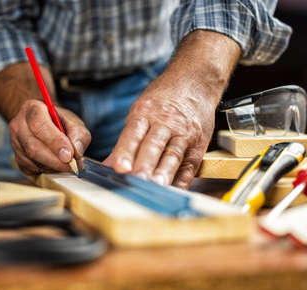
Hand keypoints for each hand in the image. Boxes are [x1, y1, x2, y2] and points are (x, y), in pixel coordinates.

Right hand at [9, 99, 90, 175]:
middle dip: (54, 160)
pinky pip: (29, 168)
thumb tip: (76, 152)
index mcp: (33, 109)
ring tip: (65, 164)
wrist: (45, 124)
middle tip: (71, 165)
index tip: (69, 155)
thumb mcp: (74, 122)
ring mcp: (15, 141)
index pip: (39, 125)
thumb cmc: (60, 122)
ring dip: (51, 166)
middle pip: (32, 146)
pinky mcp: (16, 156)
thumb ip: (79, 135)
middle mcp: (19, 124)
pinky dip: (45, 170)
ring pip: (31, 160)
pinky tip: (54, 165)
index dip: (55, 142)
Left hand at [104, 30, 240, 187]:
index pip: (133, 134)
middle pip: (154, 145)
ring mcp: (184, 133)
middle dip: (144, 165)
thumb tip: (108, 166)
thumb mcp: (140, 112)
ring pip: (173, 155)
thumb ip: (125, 141)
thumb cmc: (163, 100)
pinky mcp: (199, 144)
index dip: (126, 152)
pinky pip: (190, 165)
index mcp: (146, 113)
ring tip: (155, 187)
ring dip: (164, 173)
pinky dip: (182, 180)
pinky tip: (174, 191)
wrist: (196, 81)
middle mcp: (166, 123)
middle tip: (135, 180)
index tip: (118, 168)